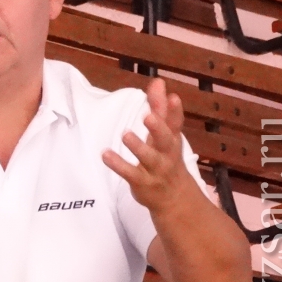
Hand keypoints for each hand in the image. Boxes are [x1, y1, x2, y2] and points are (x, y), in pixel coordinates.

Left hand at [102, 79, 195, 216]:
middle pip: (166, 141)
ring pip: (149, 158)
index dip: (175, 111)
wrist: (175, 198)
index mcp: (172, 140)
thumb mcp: (165, 134)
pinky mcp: (142, 182)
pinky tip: (105, 155)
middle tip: (148, 116)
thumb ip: (159, 108)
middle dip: (159, 128)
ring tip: (125, 134)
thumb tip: (158, 82)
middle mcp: (167, 154)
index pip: (176, 124)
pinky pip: (130, 173)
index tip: (172, 96)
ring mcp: (155, 170)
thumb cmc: (166, 158)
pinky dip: (118, 164)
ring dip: (138, 147)